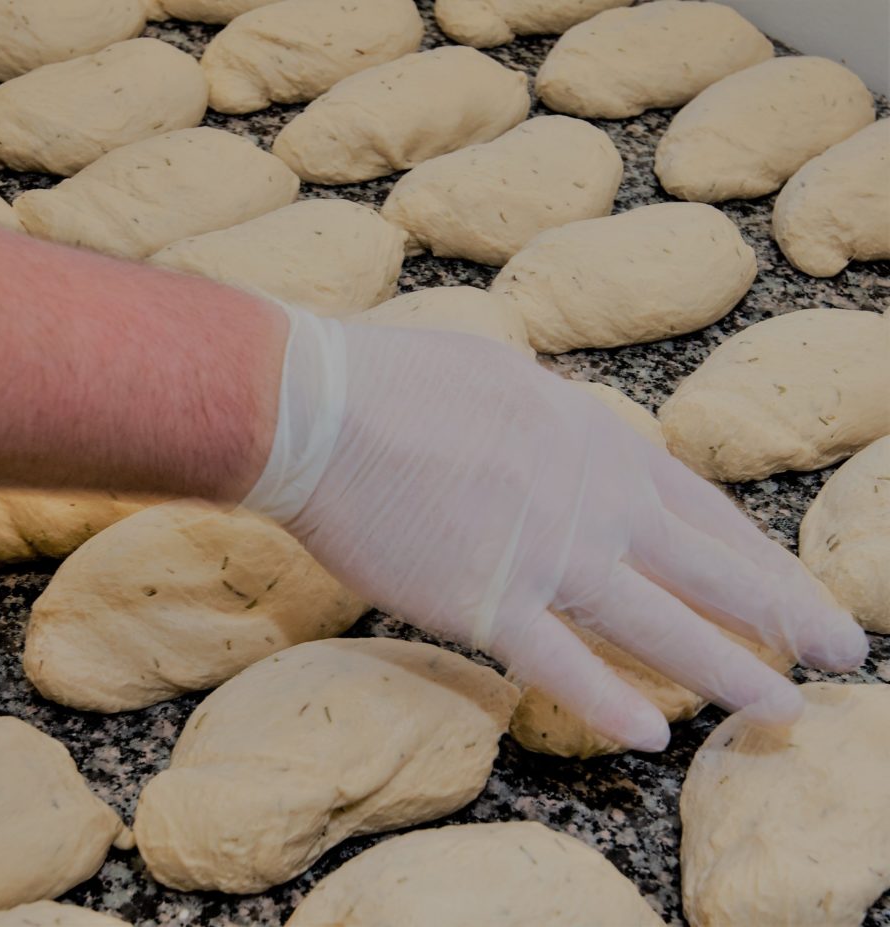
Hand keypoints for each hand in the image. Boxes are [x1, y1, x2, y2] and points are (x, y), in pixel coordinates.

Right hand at [245, 306, 867, 750]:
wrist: (319, 408)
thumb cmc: (391, 380)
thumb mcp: (498, 376)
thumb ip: (546, 422)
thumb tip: (557, 439)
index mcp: (594, 438)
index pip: (699, 509)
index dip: (754, 554)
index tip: (793, 585)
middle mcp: (591, 499)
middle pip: (708, 569)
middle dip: (783, 613)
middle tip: (842, 651)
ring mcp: (546, 554)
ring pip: (659, 625)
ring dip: (728, 672)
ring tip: (781, 710)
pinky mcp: (487, 603)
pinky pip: (562, 665)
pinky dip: (609, 702)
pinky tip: (652, 735)